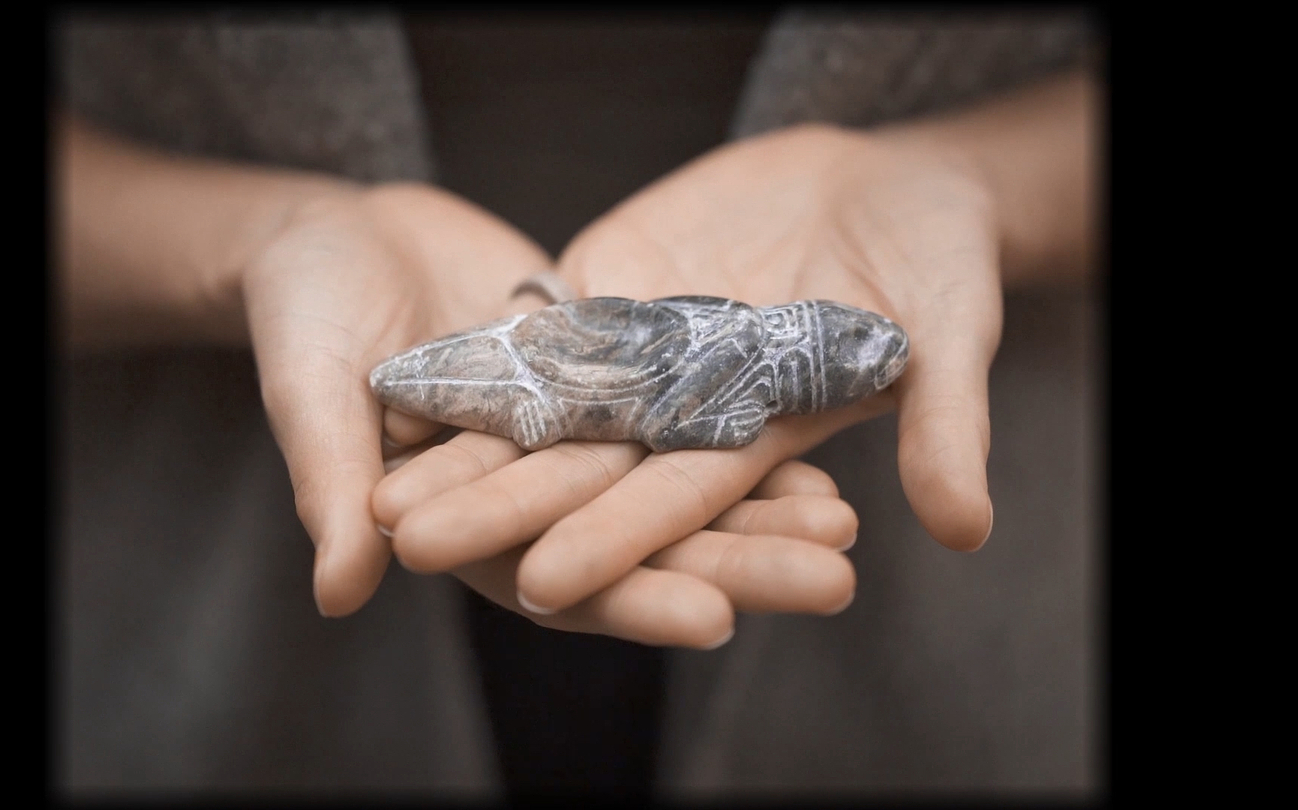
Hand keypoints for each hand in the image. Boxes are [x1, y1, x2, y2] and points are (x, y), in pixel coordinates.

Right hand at [248, 183, 855, 642]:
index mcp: (467, 522)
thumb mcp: (310, 395)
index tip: (714, 620)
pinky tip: (811, 429)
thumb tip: (339, 593)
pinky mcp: (600, 377)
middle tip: (834, 580)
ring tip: (847, 519)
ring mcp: (572, 437)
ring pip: (674, 481)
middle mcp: (533, 494)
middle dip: (738, 565)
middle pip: (643, 544)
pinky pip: (677, 404)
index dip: (632, 601)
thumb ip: (333, 486)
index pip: (557, 580)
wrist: (337, 233)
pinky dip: (735, 420)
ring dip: (759, 504)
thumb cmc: (300, 314)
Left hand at [375, 122, 1005, 618]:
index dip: (618, 541)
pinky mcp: (614, 290)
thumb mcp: (954, 329)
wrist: (889, 181)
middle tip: (413, 546)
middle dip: (501, 509)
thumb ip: (944, 422)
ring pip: (544, 408)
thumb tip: (969, 532)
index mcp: (761, 431)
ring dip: (467, 449)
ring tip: (381, 490)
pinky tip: (407, 381)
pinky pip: (541, 326)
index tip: (545, 585)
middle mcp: (689, 405)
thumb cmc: (939, 259)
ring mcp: (644, 348)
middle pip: (586, 467)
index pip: (680, 498)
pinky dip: (481, 354)